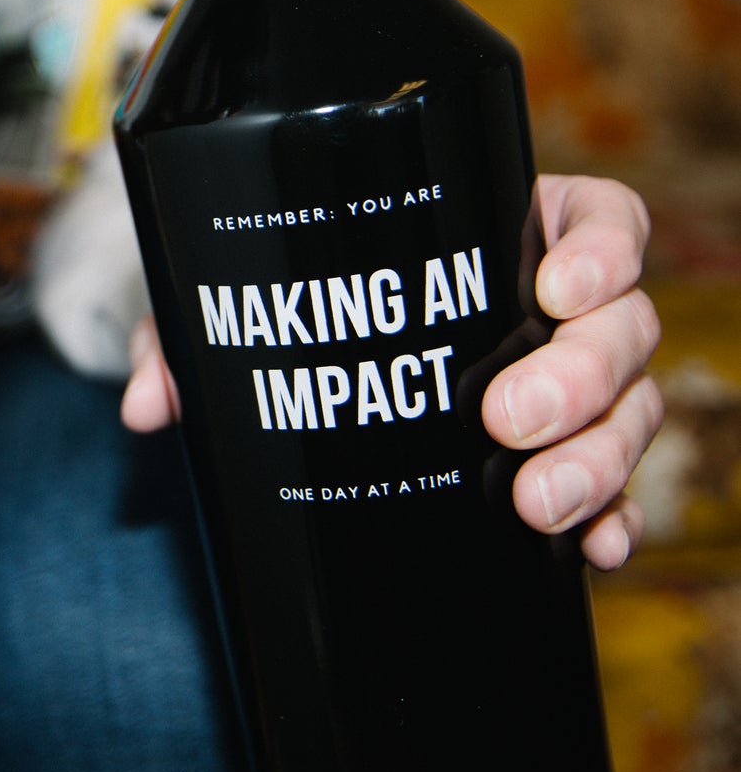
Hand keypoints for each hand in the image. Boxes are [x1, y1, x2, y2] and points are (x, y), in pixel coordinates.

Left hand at [122, 174, 662, 570]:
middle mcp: (555, 312)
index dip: (600, 251)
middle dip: (580, 374)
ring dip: (597, 457)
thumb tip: (144, 405)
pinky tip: (596, 547)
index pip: (598, 224)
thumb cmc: (291, 315)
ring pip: (628, 411)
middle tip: (506, 415)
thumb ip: (187, 339)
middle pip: (620, 328)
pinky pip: (621, 489)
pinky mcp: (569, 460)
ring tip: (534, 499)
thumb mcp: (240, 311)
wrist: (313, 381)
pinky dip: (615, 518)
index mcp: (502, 235)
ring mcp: (574, 391)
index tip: (554, 282)